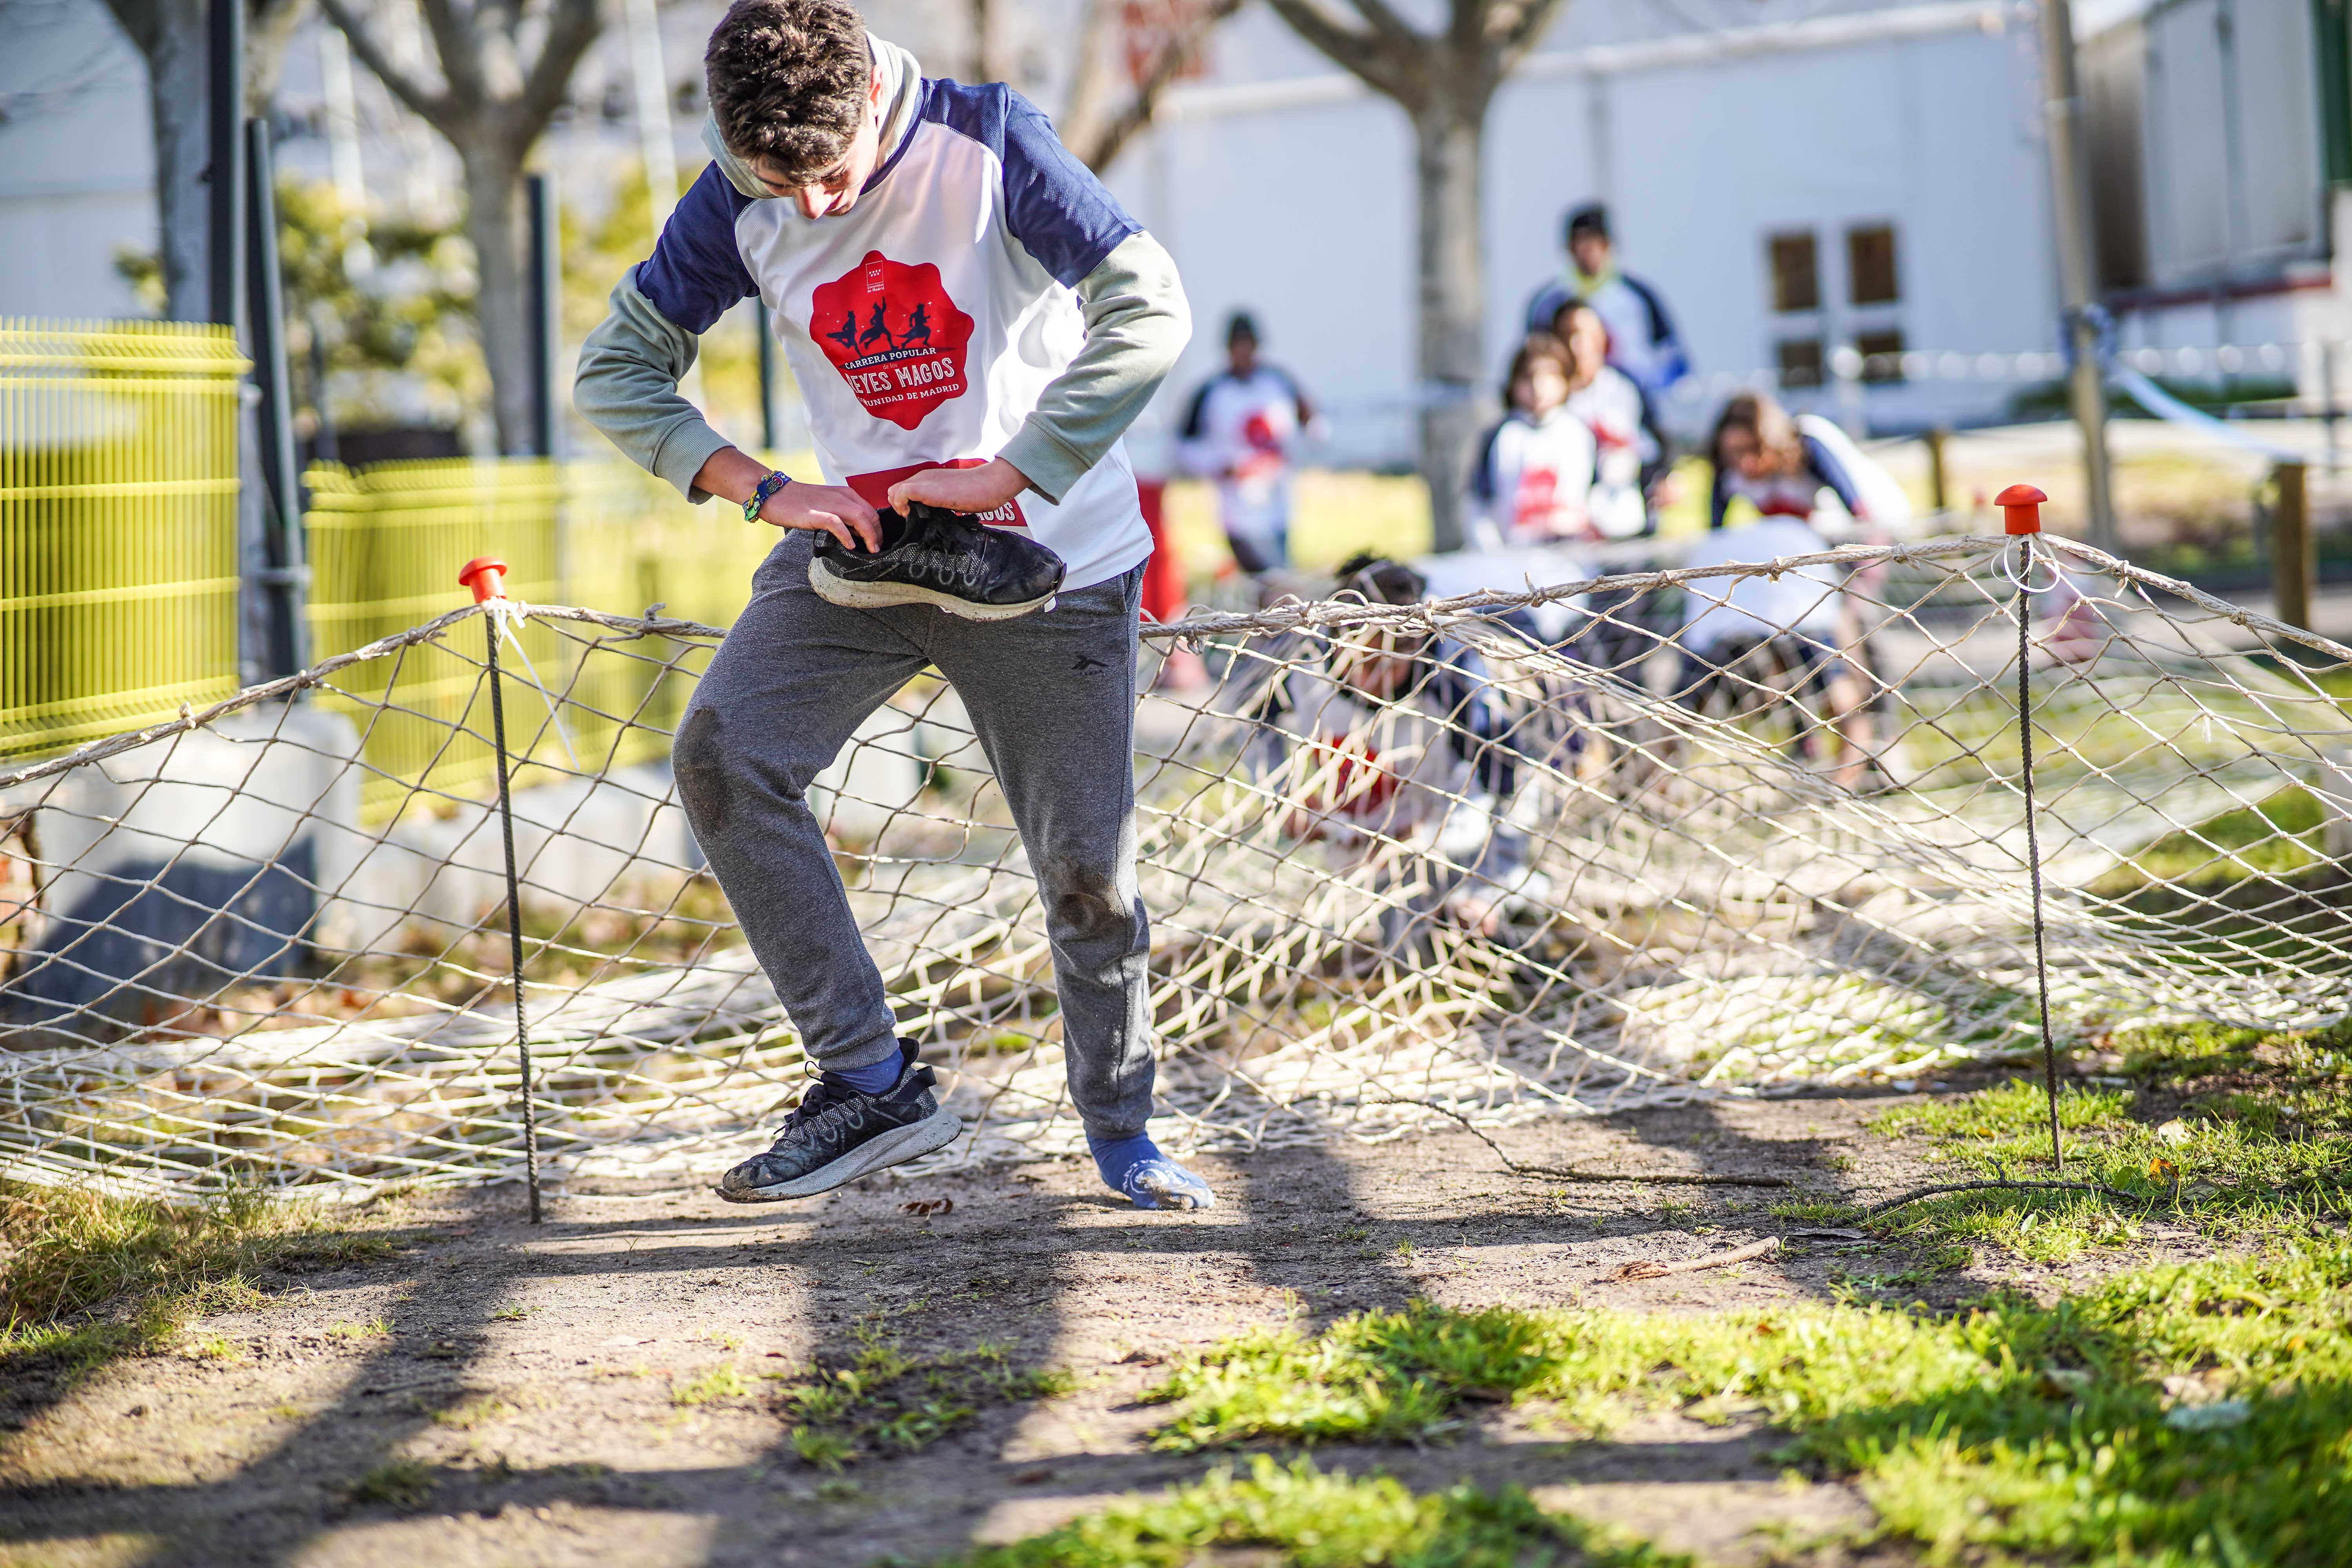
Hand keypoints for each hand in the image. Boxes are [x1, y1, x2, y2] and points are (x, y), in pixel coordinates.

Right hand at [692, 445, 882, 551]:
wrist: (774, 494)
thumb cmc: (800, 503)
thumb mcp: (827, 506)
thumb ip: (843, 516)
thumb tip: (857, 534)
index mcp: (846, 494)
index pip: (872, 512)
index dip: (879, 529)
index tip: (878, 544)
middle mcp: (842, 497)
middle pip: (871, 515)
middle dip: (878, 535)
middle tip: (877, 551)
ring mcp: (829, 504)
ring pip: (861, 518)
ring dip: (869, 536)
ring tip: (871, 551)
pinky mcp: (816, 513)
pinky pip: (837, 523)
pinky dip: (847, 535)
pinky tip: (850, 545)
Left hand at [885, 458, 1028, 517]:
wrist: (988, 484)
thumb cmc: (977, 493)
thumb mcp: (953, 497)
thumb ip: (940, 501)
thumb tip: (937, 514)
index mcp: (930, 479)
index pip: (905, 489)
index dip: (904, 503)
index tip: (914, 514)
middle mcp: (923, 477)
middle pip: (894, 490)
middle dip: (898, 505)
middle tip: (911, 516)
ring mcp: (922, 481)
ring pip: (893, 491)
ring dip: (898, 506)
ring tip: (911, 516)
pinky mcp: (923, 488)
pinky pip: (899, 494)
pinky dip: (900, 505)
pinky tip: (912, 514)